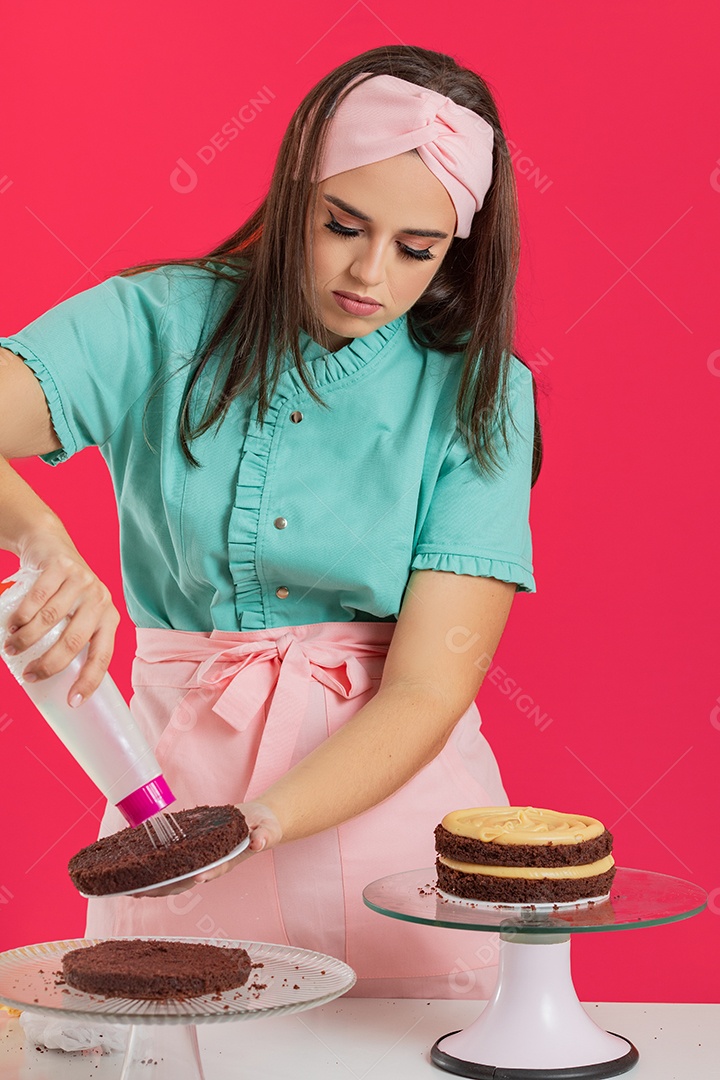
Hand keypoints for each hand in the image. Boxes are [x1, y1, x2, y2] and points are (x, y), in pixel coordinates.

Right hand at [5, 530, 119, 705]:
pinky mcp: (62, 567)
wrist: (51, 546)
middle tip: (29, 675)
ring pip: (51, 619)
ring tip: (11, 649)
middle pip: (74, 641)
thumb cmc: (64, 592)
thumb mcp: (77, 614)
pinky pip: (38, 596)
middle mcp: (100, 600)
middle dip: (49, 664)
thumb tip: (55, 681)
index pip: (103, 656)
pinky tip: (11, 625)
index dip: (90, 681)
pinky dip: (22, 615)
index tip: (73, 702)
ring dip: (27, 639)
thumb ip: (72, 638)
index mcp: (108, 619)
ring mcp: (83, 581)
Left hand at [135, 802, 282, 897]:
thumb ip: (263, 835)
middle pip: (186, 881)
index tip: (193, 878)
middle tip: (140, 891)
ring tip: (130, 888)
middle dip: (164, 888)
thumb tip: (258, 841)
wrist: (259, 823)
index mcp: (228, 860)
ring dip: (155, 885)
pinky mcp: (195, 854)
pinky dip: (157, 869)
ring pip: (176, 878)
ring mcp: (202, 862)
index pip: (213, 870)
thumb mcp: (267, 828)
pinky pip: (174, 865)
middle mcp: (211, 865)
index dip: (203, 875)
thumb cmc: (263, 827)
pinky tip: (138, 870)